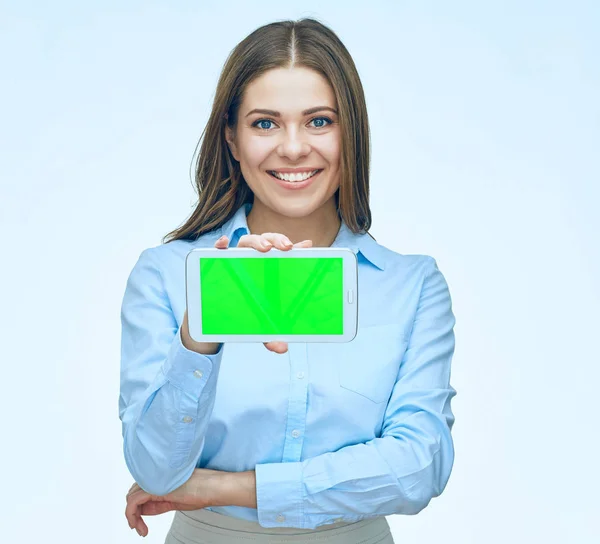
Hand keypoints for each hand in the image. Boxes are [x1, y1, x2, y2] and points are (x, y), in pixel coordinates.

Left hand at [124, 468, 222, 536]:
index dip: (137, 509)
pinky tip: (138, 526)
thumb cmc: (202, 491)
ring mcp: (155, 482)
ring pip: (131, 497)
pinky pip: (134, 502)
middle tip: (139, 528)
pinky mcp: (154, 488)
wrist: (212, 487)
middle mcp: (156, 479)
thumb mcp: (176, 501)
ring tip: (139, 529)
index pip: (140, 492)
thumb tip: (147, 509)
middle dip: (133, 513)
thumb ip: (160, 503)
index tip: (140, 524)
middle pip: (133, 493)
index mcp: (161, 480)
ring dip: (132, 516)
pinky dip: (131, 515)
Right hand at [215, 232, 312, 353]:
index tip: (307, 246)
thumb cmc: (243, 315)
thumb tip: (282, 348)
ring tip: (264, 249)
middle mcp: (252, 261)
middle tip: (286, 248)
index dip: (295, 247)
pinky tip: (224, 243)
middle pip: (266, 242)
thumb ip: (271, 334)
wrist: (214, 323)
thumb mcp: (260, 326)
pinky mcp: (215, 264)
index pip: (282, 253)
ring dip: (256, 241)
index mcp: (268, 270)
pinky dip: (220, 243)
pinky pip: (217, 249)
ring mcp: (234, 260)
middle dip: (277, 240)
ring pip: (245, 242)